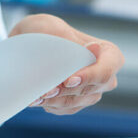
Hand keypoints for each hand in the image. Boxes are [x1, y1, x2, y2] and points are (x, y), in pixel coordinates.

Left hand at [9, 14, 123, 114]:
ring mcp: (91, 91)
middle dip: (66, 92)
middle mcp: (105, 76)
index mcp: (109, 54)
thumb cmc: (44, 31)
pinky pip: (65, 109)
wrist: (28, 45)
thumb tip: (91, 50)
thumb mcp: (53, 28)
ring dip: (55, 100)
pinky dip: (49, 104)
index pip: (105, 71)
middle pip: (90, 91)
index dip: (88, 78)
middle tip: (45, 91)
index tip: (67, 81)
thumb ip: (69, 41)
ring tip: (36, 96)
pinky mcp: (75, 103)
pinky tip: (36, 99)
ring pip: (75, 102)